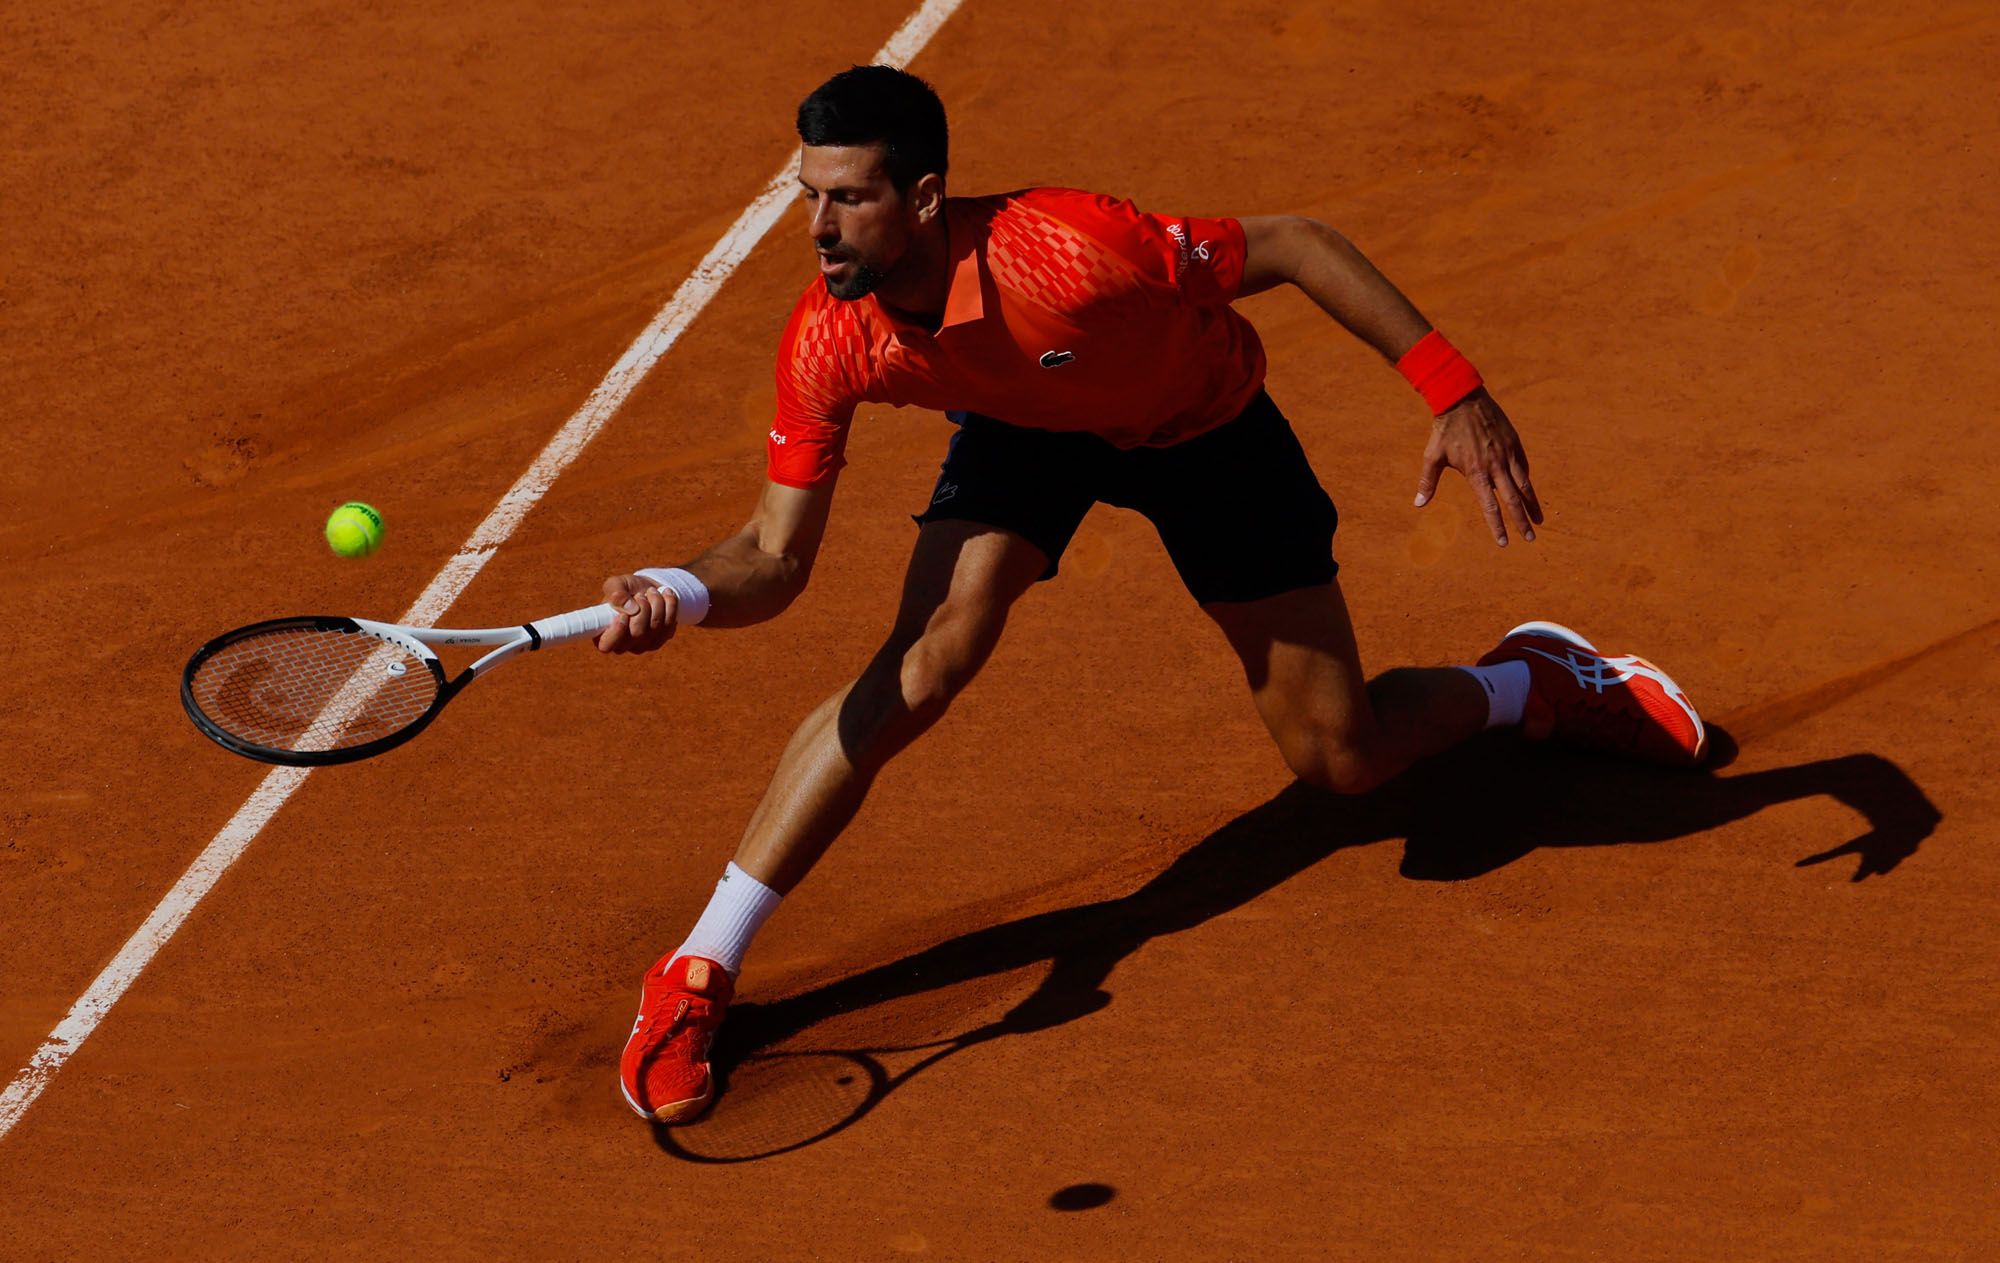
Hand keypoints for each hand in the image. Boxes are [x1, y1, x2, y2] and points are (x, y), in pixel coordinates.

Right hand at [595, 573, 681, 653]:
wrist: (647, 589)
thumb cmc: (626, 589)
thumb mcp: (616, 584)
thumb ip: (616, 592)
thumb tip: (630, 608)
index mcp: (604, 634)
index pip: (606, 646)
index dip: (616, 633)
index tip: (622, 615)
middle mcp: (623, 644)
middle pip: (637, 634)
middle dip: (643, 608)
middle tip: (640, 595)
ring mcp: (643, 645)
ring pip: (655, 628)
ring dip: (657, 603)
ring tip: (651, 592)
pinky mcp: (660, 640)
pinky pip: (669, 625)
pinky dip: (670, 606)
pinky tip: (665, 595)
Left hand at [1414, 389, 1543, 546]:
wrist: (1461, 398)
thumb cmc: (1444, 430)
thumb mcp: (1432, 457)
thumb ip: (1427, 482)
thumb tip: (1418, 504)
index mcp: (1476, 473)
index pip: (1490, 507)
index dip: (1497, 526)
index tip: (1504, 543)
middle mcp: (1495, 466)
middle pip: (1513, 500)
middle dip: (1521, 521)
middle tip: (1530, 538)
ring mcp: (1507, 453)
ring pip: (1524, 484)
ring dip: (1532, 504)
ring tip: (1538, 519)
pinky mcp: (1514, 442)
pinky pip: (1523, 466)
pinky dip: (1526, 480)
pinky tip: (1528, 491)